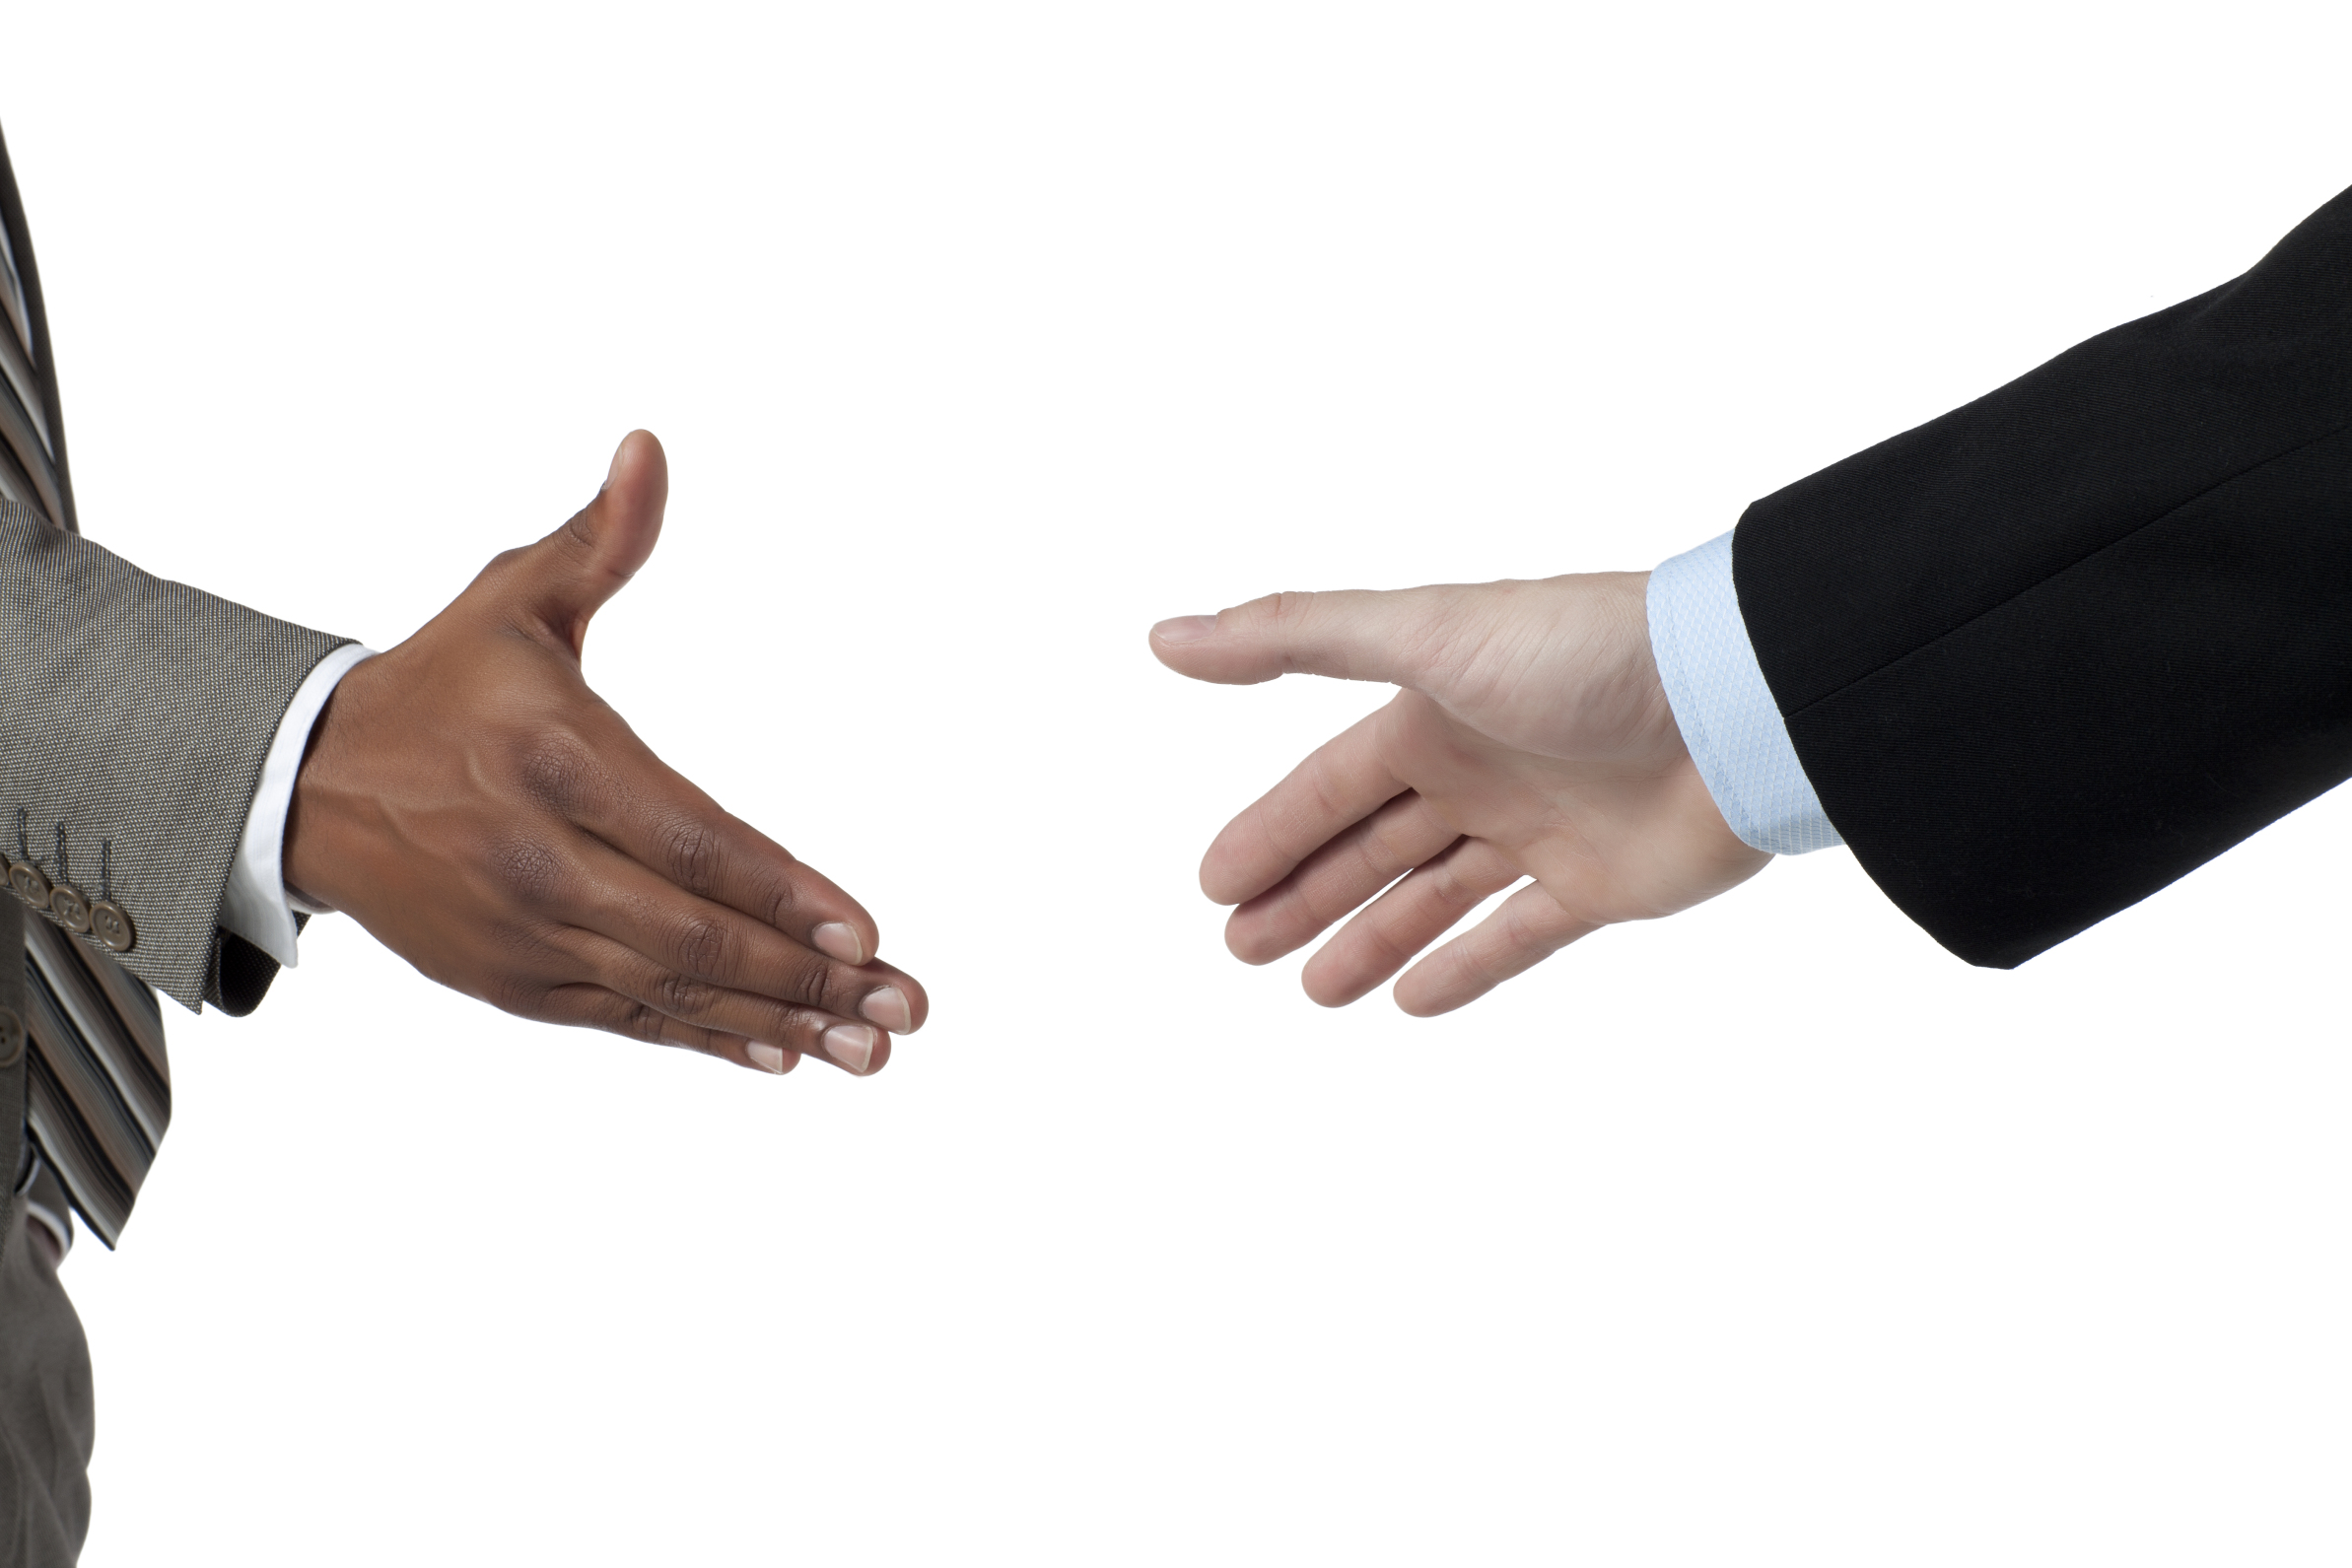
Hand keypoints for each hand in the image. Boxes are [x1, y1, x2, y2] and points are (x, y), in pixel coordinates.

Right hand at [284, 431, 926, 1074]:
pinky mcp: (513, 982)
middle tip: (906, 1007)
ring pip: (672, 990)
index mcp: (556, 758)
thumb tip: (650, 449)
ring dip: (781, 1023)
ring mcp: (525, 932)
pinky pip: (627, 1021)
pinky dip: (707, 1041)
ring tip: (872, 1049)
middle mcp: (539, 858)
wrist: (304, 786)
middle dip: (811, 978)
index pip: (691, 837)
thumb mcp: (512, 596)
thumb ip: (601, 539)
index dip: (780, 891)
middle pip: (694, 933)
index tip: (864, 930)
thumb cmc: (441, 683)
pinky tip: (784, 1056)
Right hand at [1150, 574, 1767, 1014]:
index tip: (1213, 887)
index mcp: (1433, 711)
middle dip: (1304, 894)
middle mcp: (1482, 769)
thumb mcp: (1423, 635)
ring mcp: (1541, 830)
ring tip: (1310, 987)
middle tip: (1240, 947)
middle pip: (1371, 845)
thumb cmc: (1582, 652)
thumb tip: (1166, 637)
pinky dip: (1465, 968)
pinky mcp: (1601, 886)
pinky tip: (1411, 1001)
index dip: (1272, 834)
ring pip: (1434, 896)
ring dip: (1371, 937)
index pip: (1330, 787)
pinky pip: (1518, 935)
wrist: (1736, 702)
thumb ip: (1295, 637)